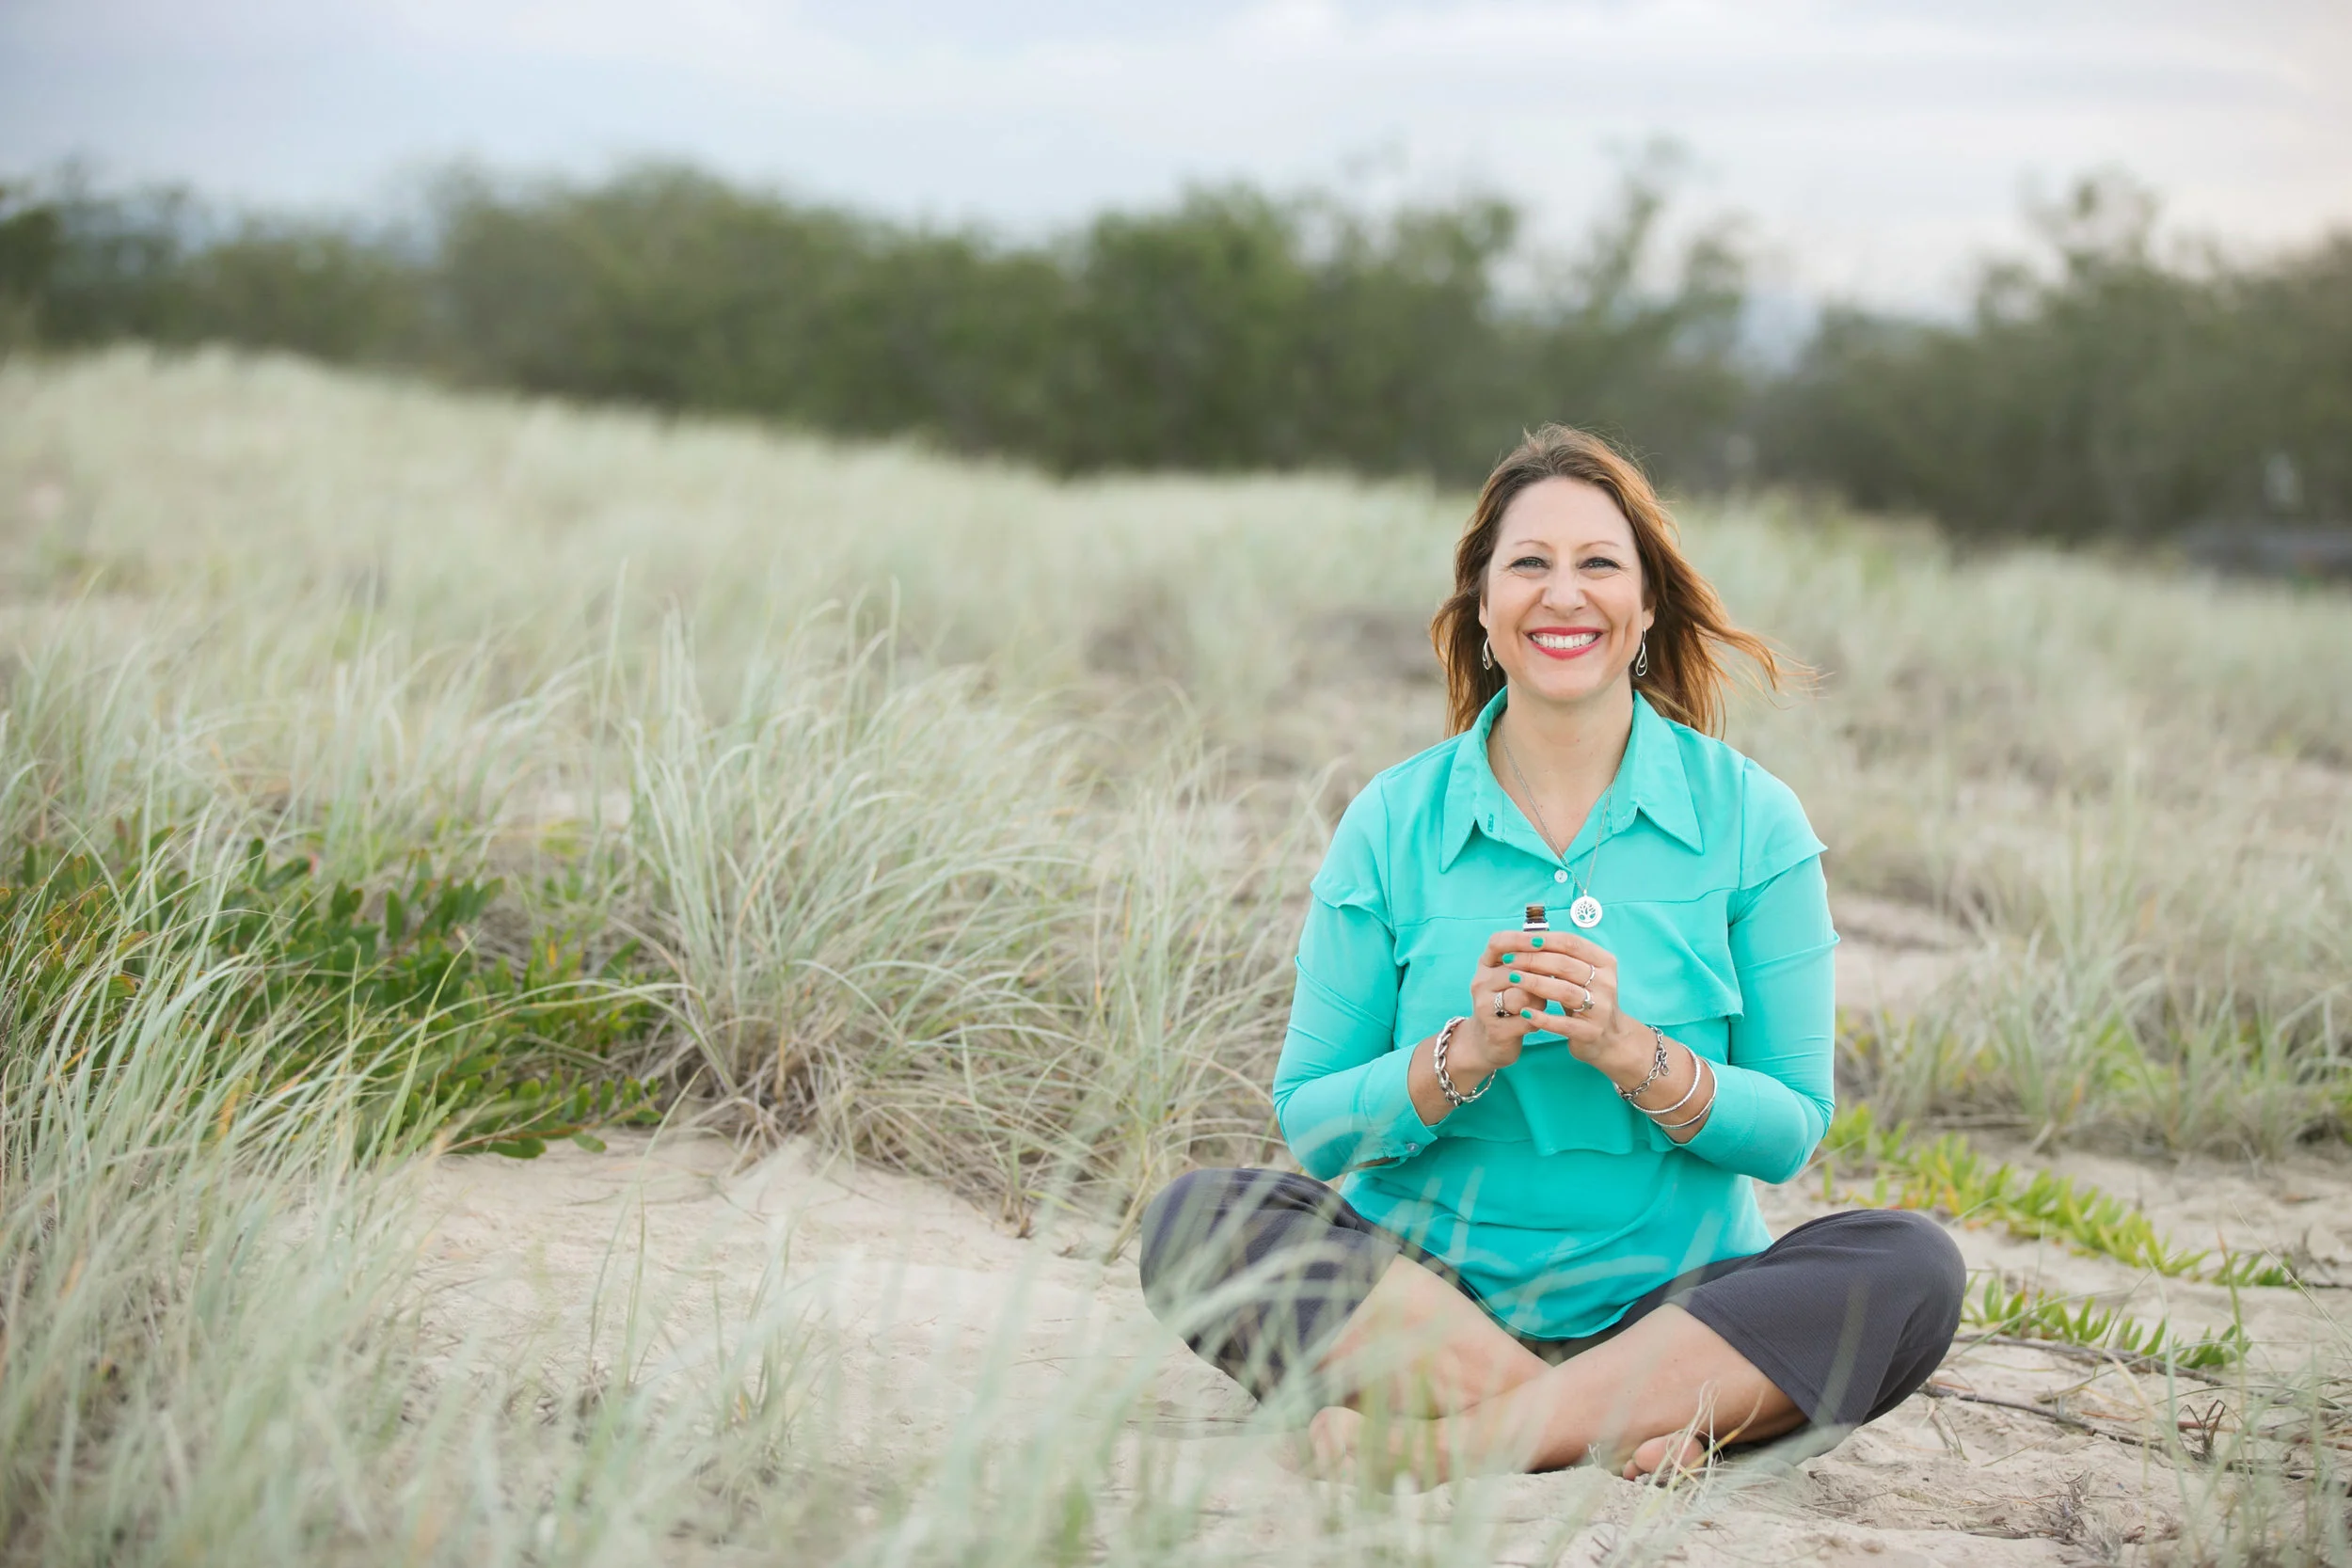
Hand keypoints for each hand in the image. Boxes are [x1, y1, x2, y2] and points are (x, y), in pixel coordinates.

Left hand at [1467, 930, 1650, 1081]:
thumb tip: (1527, 938)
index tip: (1521, 940)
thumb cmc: (1587, 998)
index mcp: (1604, 963)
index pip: (1572, 943)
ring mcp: (1600, 1008)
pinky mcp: (1590, 1031)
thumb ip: (1562, 957)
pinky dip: (1542, 1017)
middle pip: (1565, 965)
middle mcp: (1606, 983)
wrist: (1609, 1037)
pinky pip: (1563, 1023)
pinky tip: (1524, 1012)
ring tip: (1513, 979)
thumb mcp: (1582, 974)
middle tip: (1509, 959)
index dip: (1544, 940)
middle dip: (1533, 960)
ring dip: (1535, 983)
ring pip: (1564, 991)